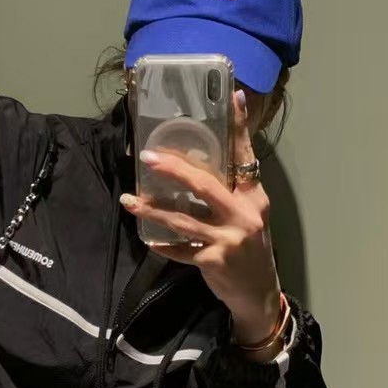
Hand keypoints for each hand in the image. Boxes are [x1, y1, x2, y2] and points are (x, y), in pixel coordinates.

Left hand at [121, 89, 281, 343]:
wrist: (258, 293)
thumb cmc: (250, 249)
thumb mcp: (249, 216)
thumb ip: (230, 193)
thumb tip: (197, 166)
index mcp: (253, 197)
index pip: (246, 155)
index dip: (239, 125)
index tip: (234, 94)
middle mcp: (244, 214)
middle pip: (205, 185)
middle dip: (174, 169)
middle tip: (148, 158)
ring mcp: (228, 239)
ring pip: (183, 219)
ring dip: (153, 210)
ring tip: (129, 201)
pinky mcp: (213, 261)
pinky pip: (180, 249)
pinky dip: (162, 245)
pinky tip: (147, 239)